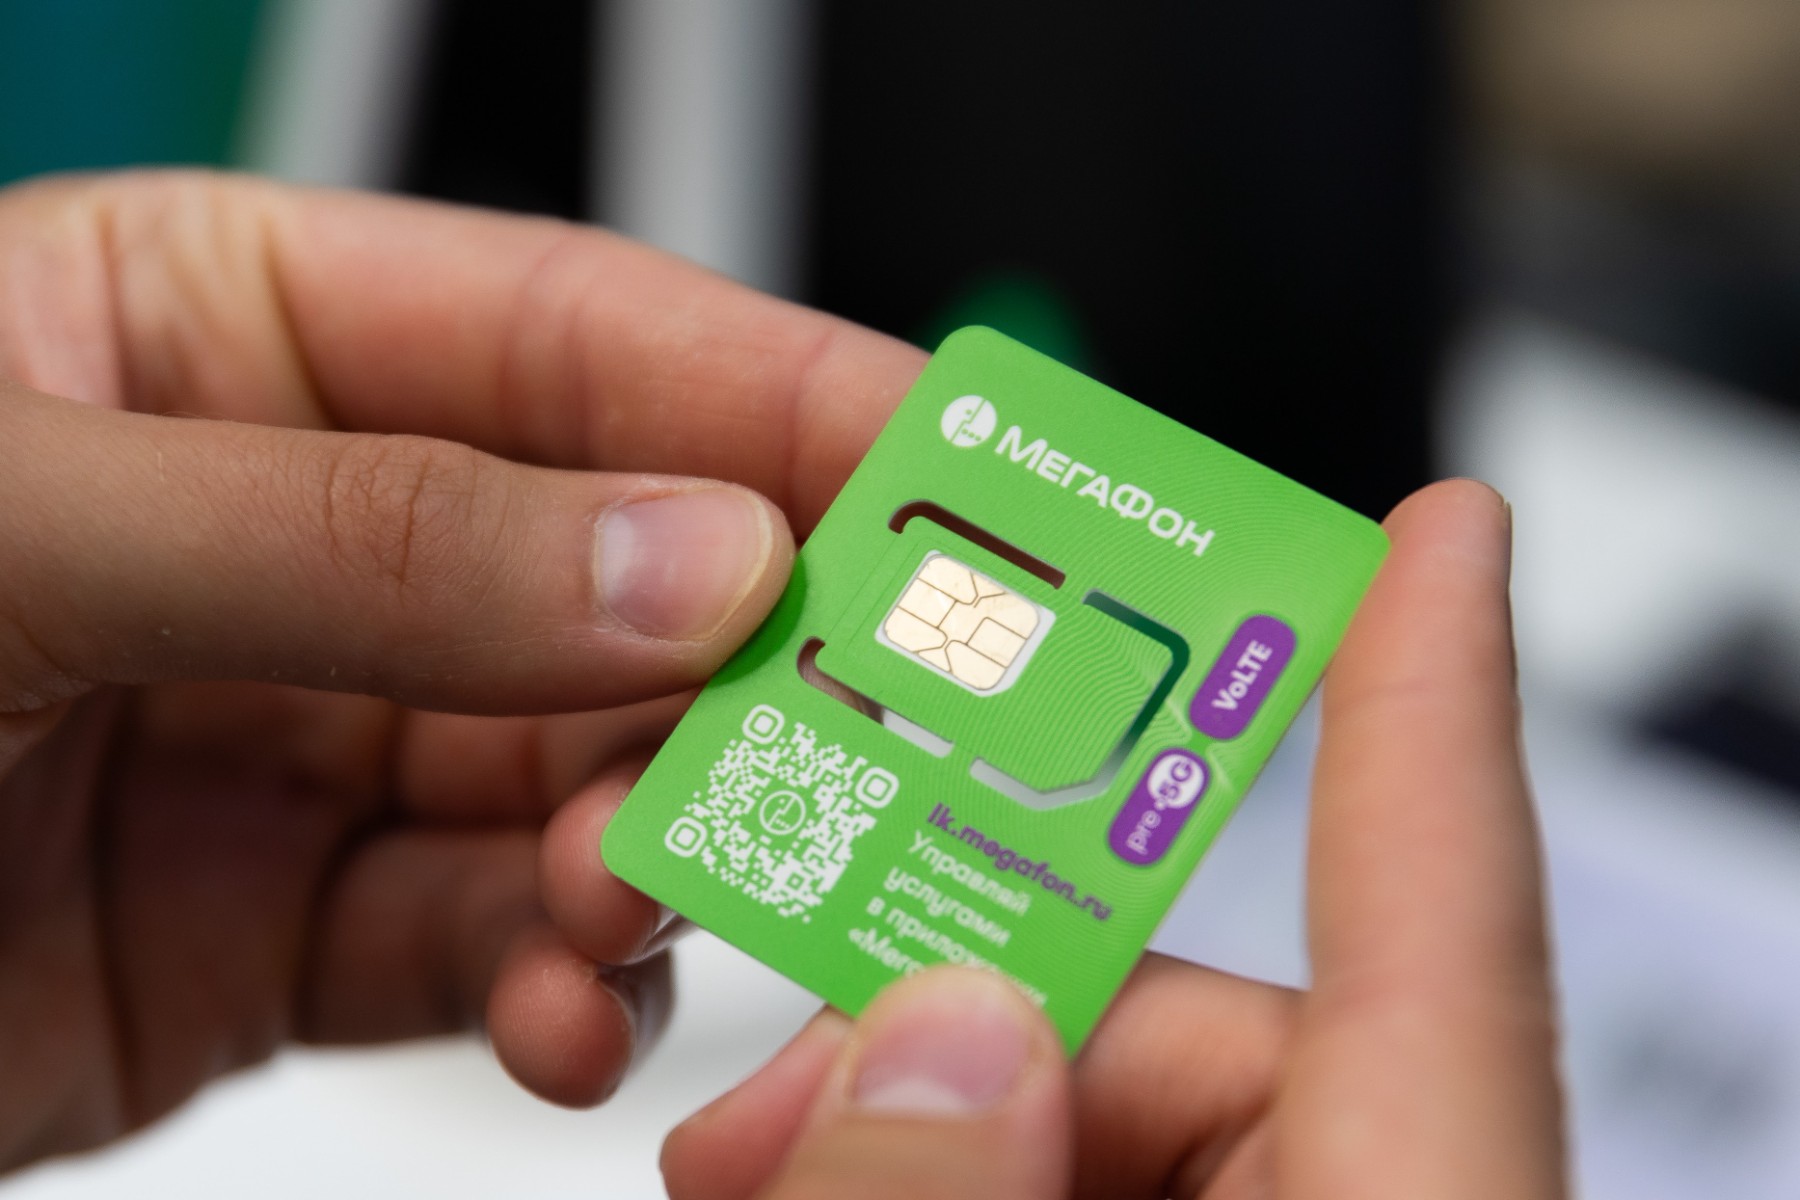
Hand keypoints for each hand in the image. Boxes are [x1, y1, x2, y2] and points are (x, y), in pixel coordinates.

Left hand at [0, 171, 924, 1172]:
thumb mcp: (8, 525)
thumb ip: (361, 531)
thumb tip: (676, 551)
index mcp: (237, 333)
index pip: (582, 337)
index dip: (782, 394)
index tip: (949, 472)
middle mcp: (312, 531)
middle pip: (626, 569)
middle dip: (755, 656)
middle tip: (872, 725)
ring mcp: (315, 731)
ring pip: (591, 767)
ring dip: (658, 836)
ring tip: (641, 888)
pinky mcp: (298, 921)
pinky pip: (500, 933)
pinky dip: (562, 977)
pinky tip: (560, 999)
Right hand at [659, 481, 1568, 1198]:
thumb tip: (930, 1043)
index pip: (1448, 944)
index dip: (1427, 710)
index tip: (1429, 531)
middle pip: (1189, 1017)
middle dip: (952, 972)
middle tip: (768, 1018)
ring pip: (1089, 1104)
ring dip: (901, 1101)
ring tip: (735, 1145)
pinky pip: (1071, 1178)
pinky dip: (932, 1172)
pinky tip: (792, 1184)